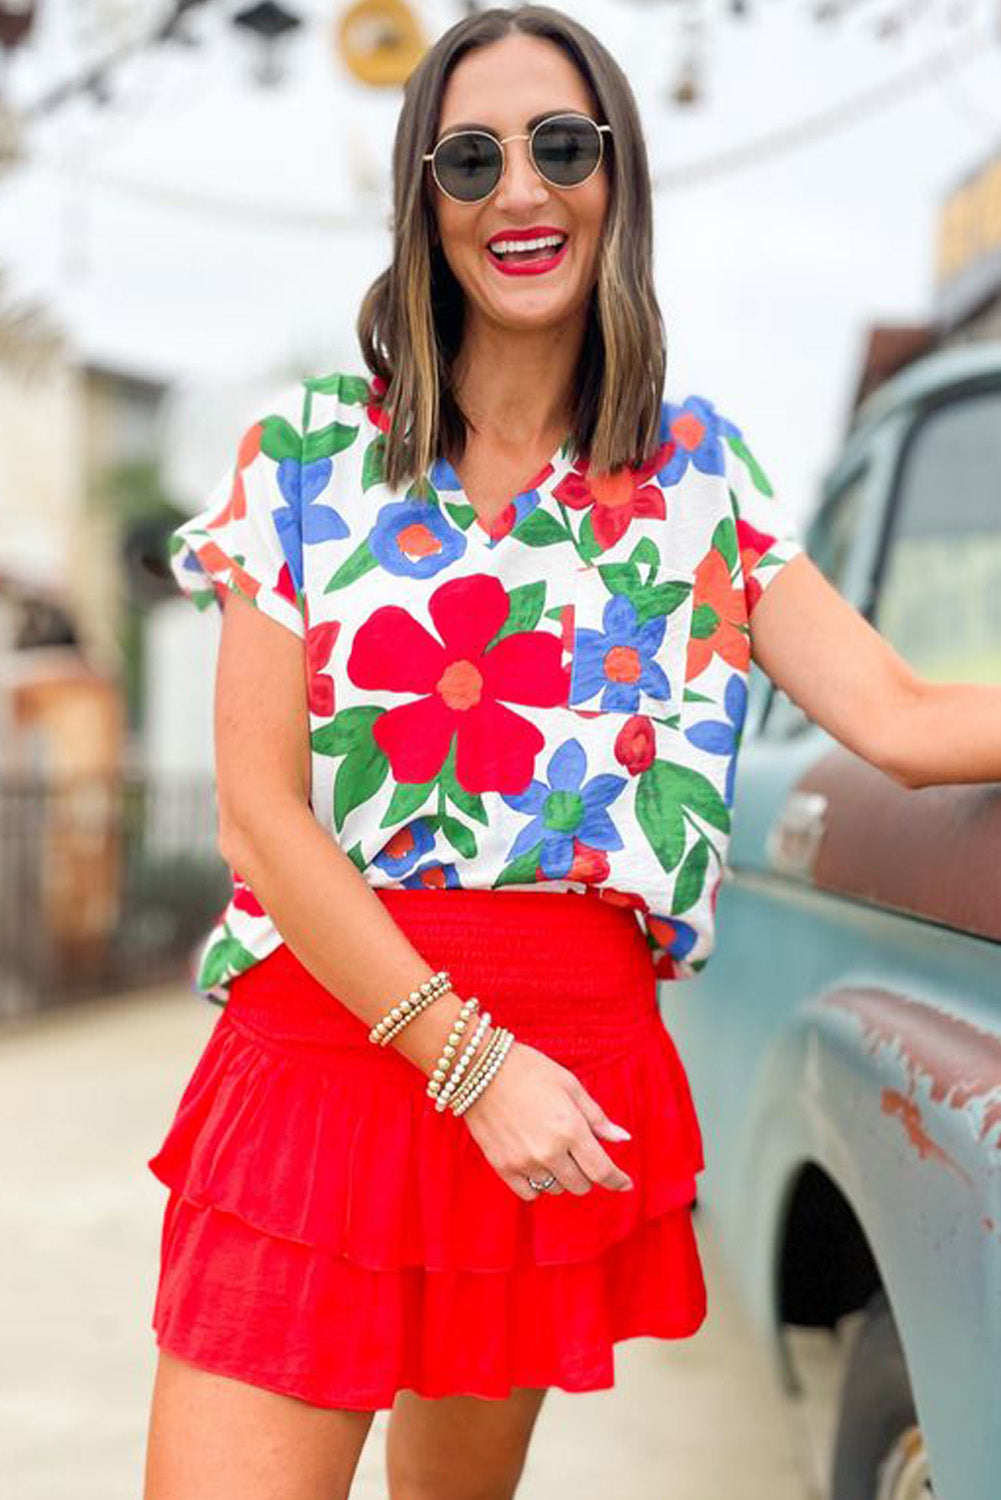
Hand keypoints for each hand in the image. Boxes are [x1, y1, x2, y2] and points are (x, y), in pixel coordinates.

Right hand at [458, 1038, 634, 1201]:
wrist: (478, 1068)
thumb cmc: (529, 1070)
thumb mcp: (570, 1085)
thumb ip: (597, 1117)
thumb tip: (623, 1139)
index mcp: (571, 1129)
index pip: (602, 1170)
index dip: (618, 1180)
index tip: (625, 1183)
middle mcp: (549, 1151)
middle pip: (581, 1185)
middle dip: (587, 1172)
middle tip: (579, 1151)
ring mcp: (524, 1162)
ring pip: (557, 1189)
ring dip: (563, 1176)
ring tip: (553, 1150)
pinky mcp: (503, 1167)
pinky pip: (530, 1193)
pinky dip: (538, 1184)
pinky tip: (536, 1163)